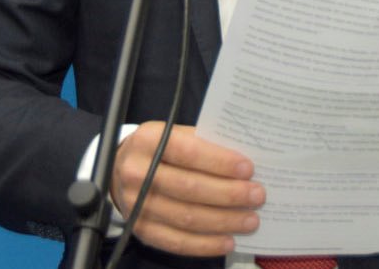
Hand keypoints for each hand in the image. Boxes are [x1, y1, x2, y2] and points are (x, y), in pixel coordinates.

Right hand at [112, 122, 263, 256]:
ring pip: (186, 217)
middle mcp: (137, 172)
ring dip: (223, 221)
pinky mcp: (140, 229)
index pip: (188, 151)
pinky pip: (176, 242)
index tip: (248, 169)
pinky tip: (228, 240)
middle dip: (228, 194)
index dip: (219, 162)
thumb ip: (204, 142)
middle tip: (257, 195)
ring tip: (250, 220)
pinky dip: (205, 244)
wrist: (121, 169)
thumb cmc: (159, 149)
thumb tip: (244, 162)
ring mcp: (136, 204)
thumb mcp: (174, 133)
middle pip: (189, 188)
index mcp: (148, 140)